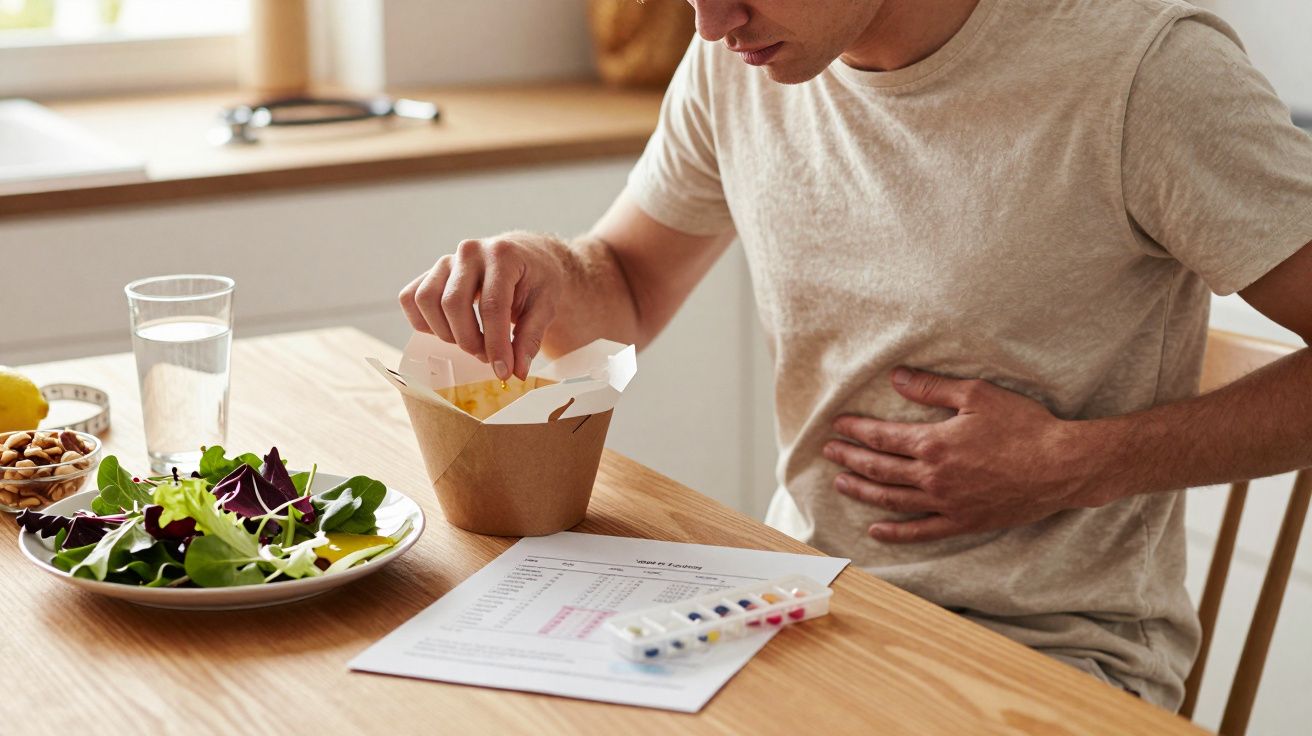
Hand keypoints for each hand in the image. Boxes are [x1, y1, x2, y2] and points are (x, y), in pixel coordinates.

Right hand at [399, 233, 566, 380]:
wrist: (527, 258)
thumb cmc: (538, 280)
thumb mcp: (546, 306)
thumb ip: (531, 338)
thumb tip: (516, 371)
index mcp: (503, 255)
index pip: (492, 306)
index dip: (496, 344)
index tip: (503, 372)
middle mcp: (470, 252)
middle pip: (453, 303)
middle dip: (469, 340)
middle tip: (488, 357)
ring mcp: (446, 260)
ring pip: (426, 300)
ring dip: (445, 332)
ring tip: (471, 342)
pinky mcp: (431, 272)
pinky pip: (411, 298)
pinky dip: (424, 321)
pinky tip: (449, 330)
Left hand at [823, 368, 1109, 542]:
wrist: (1062, 466)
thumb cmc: (1024, 426)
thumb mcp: (977, 394)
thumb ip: (932, 387)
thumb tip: (896, 377)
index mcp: (933, 443)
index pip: (881, 437)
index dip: (856, 430)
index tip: (838, 425)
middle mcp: (932, 477)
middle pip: (879, 468)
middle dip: (849, 459)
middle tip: (829, 452)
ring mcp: (946, 503)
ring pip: (892, 500)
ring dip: (862, 491)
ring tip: (841, 483)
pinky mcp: (963, 522)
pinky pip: (921, 531)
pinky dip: (896, 532)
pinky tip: (876, 530)